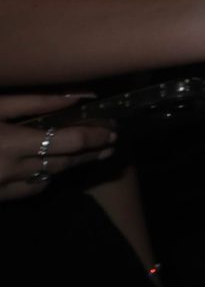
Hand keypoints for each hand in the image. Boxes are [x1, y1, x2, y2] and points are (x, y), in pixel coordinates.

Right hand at [0, 93, 114, 201]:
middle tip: (110, 142)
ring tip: (91, 152)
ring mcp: (3, 188)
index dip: (96, 136)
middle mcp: (11, 170)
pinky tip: (52, 165)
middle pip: (65, 163)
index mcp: (12, 144)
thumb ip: (38, 102)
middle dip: (90, 152)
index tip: (112, 130)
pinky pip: (31, 188)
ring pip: (49, 177)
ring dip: (71, 164)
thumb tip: (80, 97)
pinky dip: (45, 175)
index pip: (70, 143)